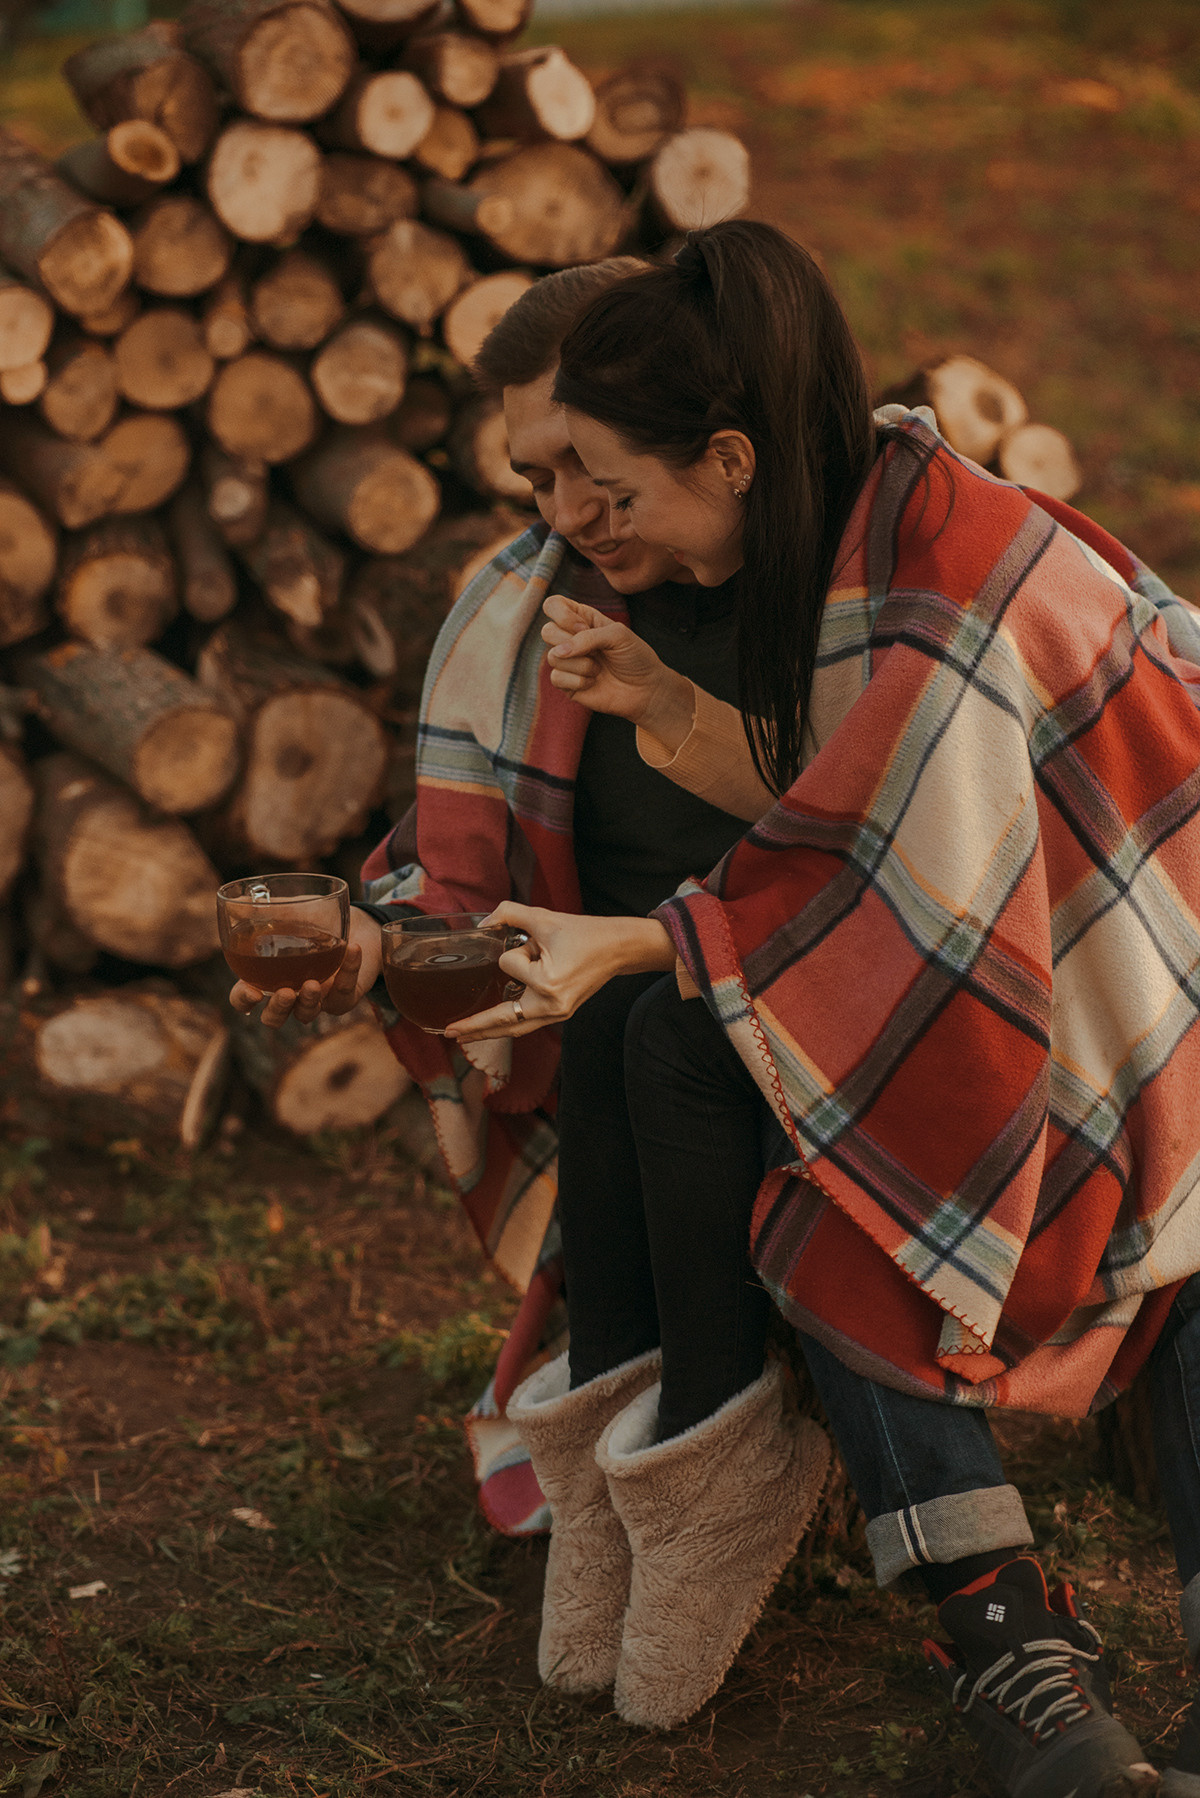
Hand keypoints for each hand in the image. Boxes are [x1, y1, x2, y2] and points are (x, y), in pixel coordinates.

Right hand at [228, 906, 382, 1028]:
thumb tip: (237, 900)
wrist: (356, 922)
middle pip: (273, 1017)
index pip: (245, 997)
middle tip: (285, 993)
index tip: (251, 992)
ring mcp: (317, 998)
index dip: (243, 1000)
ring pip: (306, 1014)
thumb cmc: (315, 919)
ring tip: (312, 984)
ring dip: (308, 1003)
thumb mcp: (288, 909)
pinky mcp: (344, 996)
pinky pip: (344, 994)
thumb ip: (262, 908)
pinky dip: (349, 971)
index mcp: (266, 976)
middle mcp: (289, 992)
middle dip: (277, 1010)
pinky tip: (352, 949)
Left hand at [443, 903, 675, 1042]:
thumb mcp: (544, 917)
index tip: (540, 944)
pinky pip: (527, 1025)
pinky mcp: (560, 1015)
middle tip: (448, 1031)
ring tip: (463, 1036)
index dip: (519, 949)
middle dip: (475, 1027)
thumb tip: (483, 923)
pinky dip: (508, 1026)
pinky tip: (492, 1029)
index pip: (509, 965)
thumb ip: (510, 914)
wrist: (618, 948)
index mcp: (548, 983)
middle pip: (503, 1020)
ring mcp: (557, 1015)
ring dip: (488, 1031)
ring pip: (514, 1028)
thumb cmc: (584, 933)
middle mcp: (551, 1006)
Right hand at [542, 594, 693, 749]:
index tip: (584, 628)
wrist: (644, 689)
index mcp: (582, 619)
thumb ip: (588, 636)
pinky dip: (578, 681)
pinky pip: (556, 678)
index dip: (563, 615)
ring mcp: (567, 661)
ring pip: (553, 657)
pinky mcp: (566, 684)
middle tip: (596, 652)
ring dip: (582, 665)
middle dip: (571, 642)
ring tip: (599, 669)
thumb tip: (559, 652)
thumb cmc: (634, 657)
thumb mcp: (618, 635)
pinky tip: (593, 682)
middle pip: (547, 631)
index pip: (553, 605)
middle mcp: (570, 638)